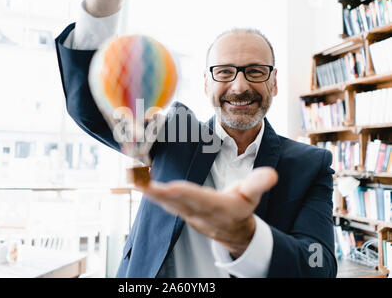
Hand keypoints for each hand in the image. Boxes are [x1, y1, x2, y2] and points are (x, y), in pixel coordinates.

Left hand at [136, 167, 277, 258]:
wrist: (232, 232)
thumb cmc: (241, 209)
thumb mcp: (252, 196)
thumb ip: (258, 184)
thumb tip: (272, 174)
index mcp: (218, 207)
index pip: (200, 199)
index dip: (186, 194)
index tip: (171, 187)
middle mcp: (199, 212)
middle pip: (176, 202)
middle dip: (158, 193)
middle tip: (139, 182)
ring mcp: (187, 213)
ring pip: (166, 203)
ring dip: (149, 192)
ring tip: (133, 180)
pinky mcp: (180, 211)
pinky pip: (164, 201)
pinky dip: (151, 192)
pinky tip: (139, 184)